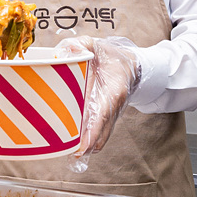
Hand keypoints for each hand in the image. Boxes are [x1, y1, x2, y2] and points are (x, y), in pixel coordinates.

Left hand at [55, 35, 139, 171]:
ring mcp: (111, 114)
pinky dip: (88, 141)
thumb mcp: (96, 45)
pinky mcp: (106, 118)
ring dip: (86, 146)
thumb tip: (67, 50)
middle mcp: (114, 106)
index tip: (82, 147)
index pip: (103, 114)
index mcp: (113, 89)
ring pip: (100, 137)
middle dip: (86, 145)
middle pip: (101, 133)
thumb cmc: (110, 56)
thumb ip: (81, 45)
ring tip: (66, 151)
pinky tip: (72, 145)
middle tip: (68, 152)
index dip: (92, 132)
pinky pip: (98, 133)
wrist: (130, 65)